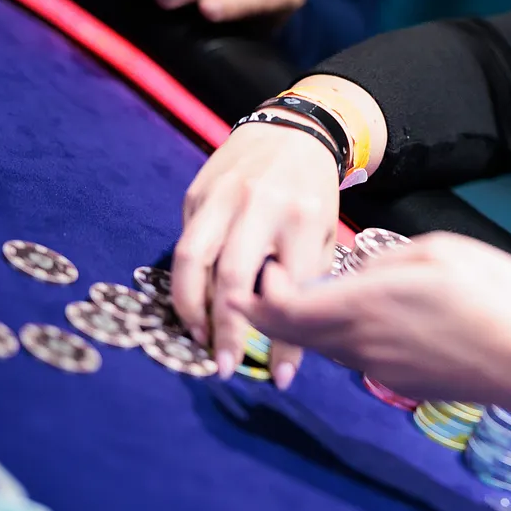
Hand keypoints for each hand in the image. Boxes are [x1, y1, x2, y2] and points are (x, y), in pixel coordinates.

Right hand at [172, 119, 338, 383]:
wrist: (292, 131)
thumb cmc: (313, 194)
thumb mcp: (325, 232)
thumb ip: (306, 278)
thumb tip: (288, 340)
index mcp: (303, 217)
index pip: (290, 290)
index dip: (283, 340)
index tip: (280, 378)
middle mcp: (260, 204)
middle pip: (233, 277)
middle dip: (227, 330)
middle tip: (225, 367)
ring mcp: (222, 196)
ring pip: (192, 260)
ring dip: (190, 308)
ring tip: (198, 339)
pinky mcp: (196, 193)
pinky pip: (185, 244)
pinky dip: (186, 280)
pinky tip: (193, 304)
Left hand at [233, 233, 510, 441]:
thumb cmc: (492, 294)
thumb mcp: (438, 251)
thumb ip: (385, 260)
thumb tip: (359, 273)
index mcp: (364, 305)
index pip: (282, 309)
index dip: (260, 292)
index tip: (265, 268)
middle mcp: (360, 343)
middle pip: (292, 334)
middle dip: (268, 311)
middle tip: (264, 285)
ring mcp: (379, 369)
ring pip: (323, 347)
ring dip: (307, 325)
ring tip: (314, 294)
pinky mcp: (399, 384)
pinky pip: (355, 356)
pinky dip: (342, 338)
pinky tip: (365, 317)